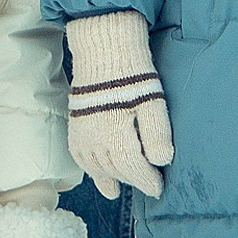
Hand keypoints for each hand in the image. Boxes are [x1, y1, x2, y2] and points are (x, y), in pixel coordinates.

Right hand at [65, 10, 173, 199]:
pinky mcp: (75, 126)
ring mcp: (82, 134)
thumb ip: (157, 134)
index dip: (148, 182)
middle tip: (147, 184)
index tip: (159, 188)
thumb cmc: (133, 73)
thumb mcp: (153, 101)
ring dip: (112, 178)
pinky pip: (81, 158)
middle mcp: (95, 140)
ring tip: (123, 185)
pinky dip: (91, 170)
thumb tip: (162, 162)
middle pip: (116, 171)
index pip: (134, 169)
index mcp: (117, 136)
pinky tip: (100, 175)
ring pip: (97, 168)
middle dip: (133, 180)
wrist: (104, 49)